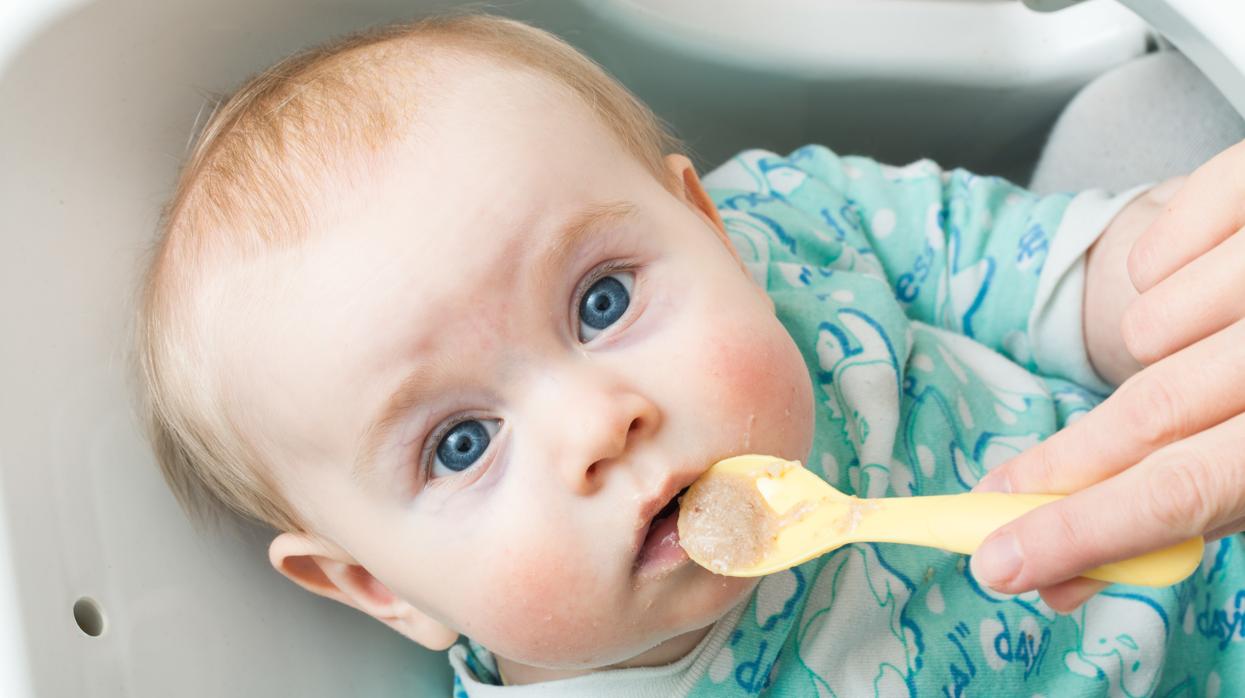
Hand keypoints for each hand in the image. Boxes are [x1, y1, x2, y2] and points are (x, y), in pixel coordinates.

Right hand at [970, 139, 1244, 611]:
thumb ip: (1194, 514)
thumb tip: (1066, 572)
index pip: (1184, 490)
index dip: (1082, 530)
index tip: (1000, 562)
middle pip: (1150, 411)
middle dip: (1065, 465)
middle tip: (1003, 493)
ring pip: (1147, 328)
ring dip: (1149, 359)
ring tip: (1206, 357)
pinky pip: (1157, 249)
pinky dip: (1160, 278)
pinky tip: (1208, 286)